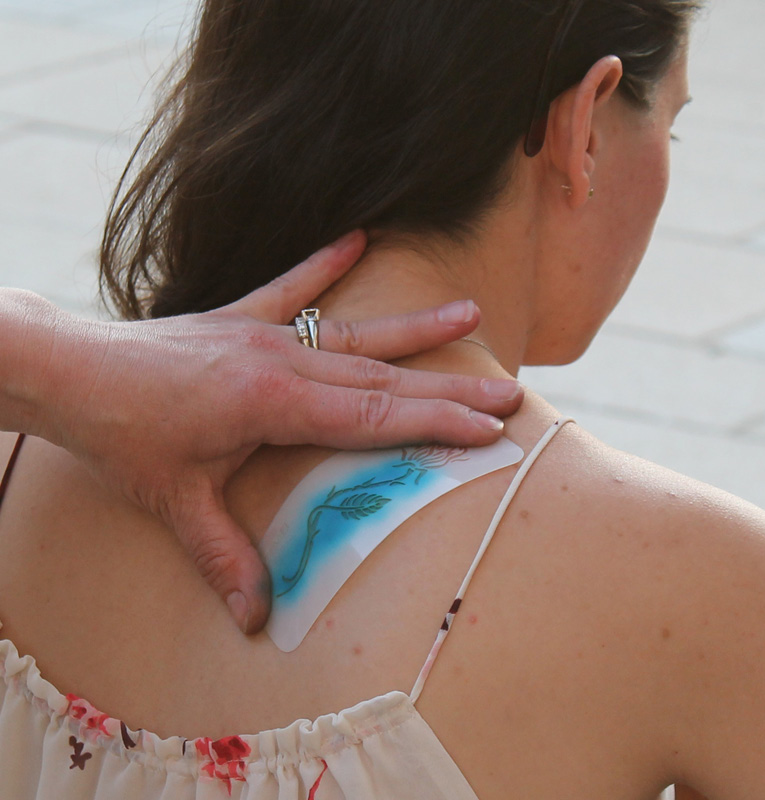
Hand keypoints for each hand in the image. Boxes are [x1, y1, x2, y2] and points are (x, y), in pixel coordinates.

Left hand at [37, 231, 522, 633]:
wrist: (75, 373)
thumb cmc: (124, 437)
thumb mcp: (175, 502)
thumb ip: (222, 557)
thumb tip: (254, 620)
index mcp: (274, 404)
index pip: (373, 416)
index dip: (434, 422)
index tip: (488, 427)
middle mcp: (282, 361)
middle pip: (382, 378)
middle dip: (449, 389)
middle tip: (507, 392)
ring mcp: (265, 333)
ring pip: (356, 334)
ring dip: (415, 329)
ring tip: (468, 312)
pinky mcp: (244, 317)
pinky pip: (293, 287)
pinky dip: (324, 264)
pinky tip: (357, 236)